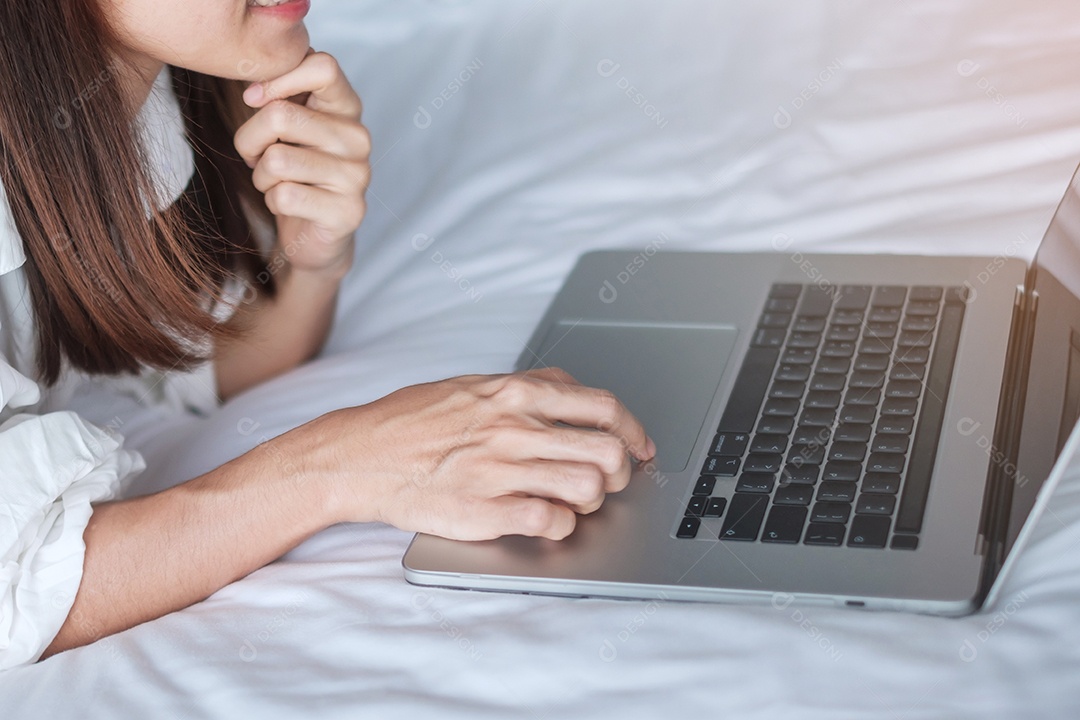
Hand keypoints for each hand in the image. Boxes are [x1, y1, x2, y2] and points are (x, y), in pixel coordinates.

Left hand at [234, 50, 370, 278]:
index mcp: (346, 107)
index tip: (254, 99)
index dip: (277, 78)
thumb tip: (254, 88)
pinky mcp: (348, 212)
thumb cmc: (294, 171)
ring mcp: (357, 176)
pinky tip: (289, 205)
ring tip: (276, 182)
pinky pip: (284, 196)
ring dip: (262, 176)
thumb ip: (279, 95)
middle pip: (281, 115)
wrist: (314, 234)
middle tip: (256, 156)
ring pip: (277, 160)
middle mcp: (359, 138)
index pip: (322, 66)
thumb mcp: (286, 126)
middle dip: (250, 139)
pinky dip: (273, 202)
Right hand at [294, 368, 656, 540]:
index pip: (603, 407)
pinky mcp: (487, 511)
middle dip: (619, 472)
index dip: (633, 430)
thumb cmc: (411, 421)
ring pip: (588, 488)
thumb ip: (525, 387)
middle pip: (607, 452)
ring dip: (591, 501)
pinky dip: (560, 526)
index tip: (640, 446)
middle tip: (608, 481)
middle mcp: (515, 427)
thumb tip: (571, 391)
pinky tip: (546, 520)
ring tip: (572, 501)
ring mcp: (502, 470)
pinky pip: (553, 523)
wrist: (359, 455)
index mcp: (515, 392)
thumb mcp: (472, 384)